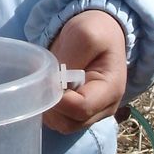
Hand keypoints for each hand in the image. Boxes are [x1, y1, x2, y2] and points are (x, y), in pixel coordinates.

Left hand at [44, 10, 127, 134]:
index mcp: (111, 89)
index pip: (81, 109)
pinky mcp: (81, 111)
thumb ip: (70, 59)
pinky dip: (49, 109)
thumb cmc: (95, 30)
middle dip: (51, 106)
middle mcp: (105, 107)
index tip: (46, 80)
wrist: (100, 28)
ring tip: (45, 84)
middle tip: (42, 82)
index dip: (58, 99)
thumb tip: (54, 84)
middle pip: (70, 122)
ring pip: (63, 125)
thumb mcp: (84, 34)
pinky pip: (61, 120)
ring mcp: (93, 112)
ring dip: (48, 109)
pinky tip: (47, 89)